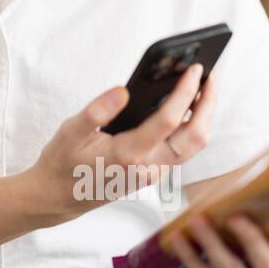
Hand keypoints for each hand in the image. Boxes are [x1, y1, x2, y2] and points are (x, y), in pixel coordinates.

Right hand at [26, 65, 215, 224]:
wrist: (58, 196)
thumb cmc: (63, 161)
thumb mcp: (70, 131)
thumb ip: (97, 110)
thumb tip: (123, 90)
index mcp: (127, 155)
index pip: (169, 120)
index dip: (185, 92)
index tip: (195, 71)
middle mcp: (147, 168)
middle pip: (196, 137)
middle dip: (208, 104)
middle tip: (210, 77)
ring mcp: (153, 174)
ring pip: (194, 146)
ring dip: (205, 117)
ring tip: (204, 89)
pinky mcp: (153, 174)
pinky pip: (184, 151)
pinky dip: (193, 128)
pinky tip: (187, 109)